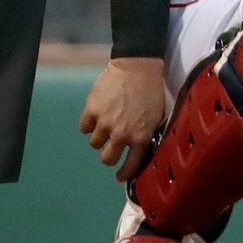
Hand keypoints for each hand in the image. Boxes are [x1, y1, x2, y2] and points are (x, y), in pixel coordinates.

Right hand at [80, 57, 168, 182]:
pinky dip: (89, 123)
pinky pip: (84, 127)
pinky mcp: (91, 111)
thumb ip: (148, 134)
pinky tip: (98, 114)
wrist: (138, 65)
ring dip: (100, 136)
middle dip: (109, 154)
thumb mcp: (158, 115)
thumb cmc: (151, 89)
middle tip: (112, 145)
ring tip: (108, 121)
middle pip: (107, 159)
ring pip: (94, 143)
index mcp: (141, 136)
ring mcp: (105, 122)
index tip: (120, 177)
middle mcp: (122, 133)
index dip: (125, 174)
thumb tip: (143, 150)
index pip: (131, 165)